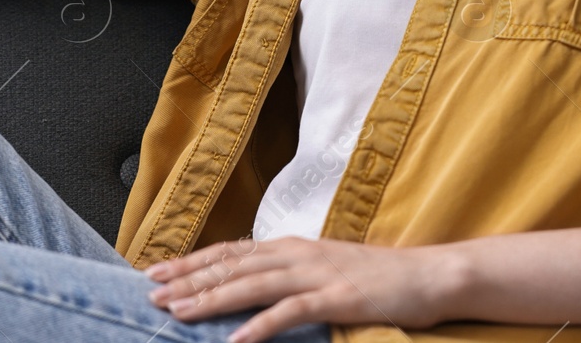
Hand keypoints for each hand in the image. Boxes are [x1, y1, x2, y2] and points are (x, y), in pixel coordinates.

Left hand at [144, 235, 458, 342]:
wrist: (427, 275)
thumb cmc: (376, 279)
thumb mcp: (323, 271)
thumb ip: (287, 276)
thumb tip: (249, 287)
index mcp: (292, 247)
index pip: (231, 252)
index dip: (193, 261)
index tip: (156, 272)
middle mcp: (298, 253)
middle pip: (233, 265)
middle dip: (190, 279)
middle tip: (152, 292)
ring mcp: (317, 273)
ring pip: (253, 284)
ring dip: (213, 298)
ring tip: (180, 312)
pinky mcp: (338, 296)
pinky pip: (291, 311)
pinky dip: (261, 325)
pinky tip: (237, 340)